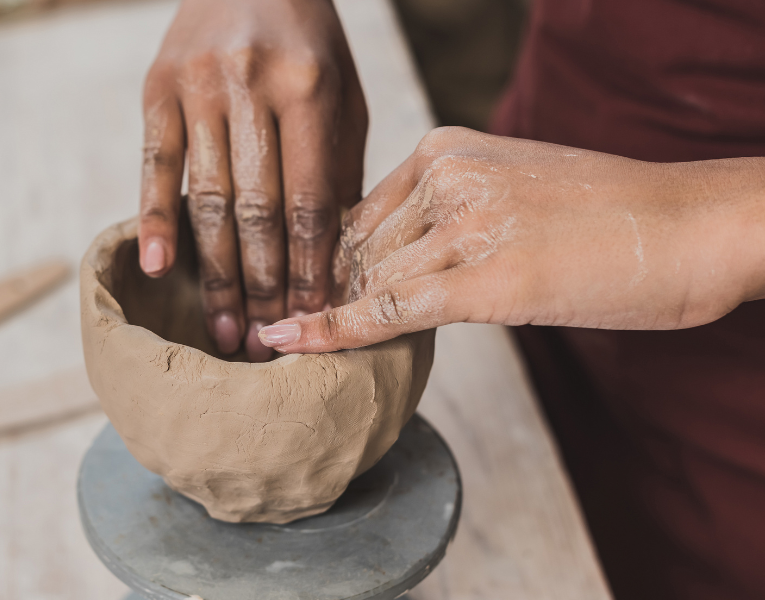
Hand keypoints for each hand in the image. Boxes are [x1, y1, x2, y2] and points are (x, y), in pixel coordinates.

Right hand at [138, 0, 367, 361]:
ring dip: (216, 272)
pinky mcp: (156, 87)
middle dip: (263, 285)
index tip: (312, 319)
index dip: (310, 268)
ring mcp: (197, 86)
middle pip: (258, 210)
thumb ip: (336, 169)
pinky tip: (161, 269)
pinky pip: (155, 166)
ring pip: (208, 198)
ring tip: (224, 327)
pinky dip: (157, 219)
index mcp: (310, 88)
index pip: (312, 201)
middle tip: (263, 342)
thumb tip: (331, 260)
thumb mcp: (341, 95)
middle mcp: (251, 85)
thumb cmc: (307, 43)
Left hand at [258, 127, 764, 352]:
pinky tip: (287, 345)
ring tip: (291, 348)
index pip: (357, 214)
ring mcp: (462, 224)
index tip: (303, 298)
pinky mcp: (482, 279)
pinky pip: (385, 309)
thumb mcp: (511, 188)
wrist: (689, 227)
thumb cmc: (608, 217)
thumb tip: (394, 262)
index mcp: (445, 147)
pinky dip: (330, 331)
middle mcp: (444, 176)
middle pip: (355, 250)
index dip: (331, 267)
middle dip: (327, 296)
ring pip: (366, 281)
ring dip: (328, 317)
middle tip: (294, 332)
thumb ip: (449, 212)